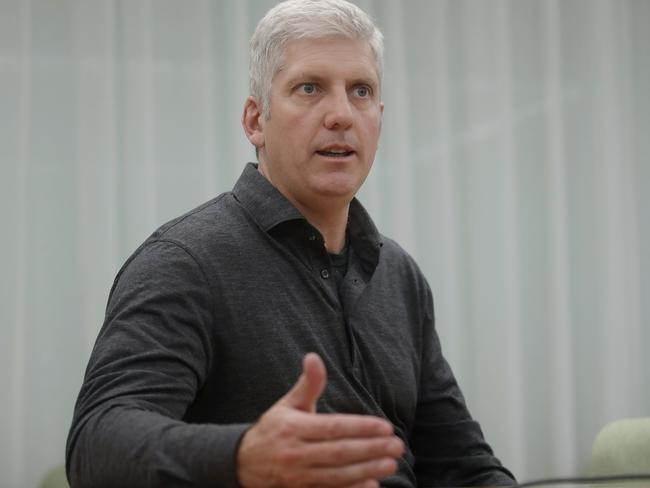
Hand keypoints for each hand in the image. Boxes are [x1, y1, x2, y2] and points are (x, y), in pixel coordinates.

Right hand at [236, 353, 404, 487]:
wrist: (244, 463)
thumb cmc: (274, 428)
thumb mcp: (288, 404)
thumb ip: (308, 384)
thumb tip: (314, 357)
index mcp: (294, 428)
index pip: (333, 427)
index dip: (361, 427)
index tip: (385, 426)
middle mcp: (295, 454)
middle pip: (340, 453)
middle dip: (371, 449)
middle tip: (397, 445)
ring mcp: (298, 477)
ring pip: (338, 475)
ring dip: (367, 470)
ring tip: (391, 464)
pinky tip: (372, 485)